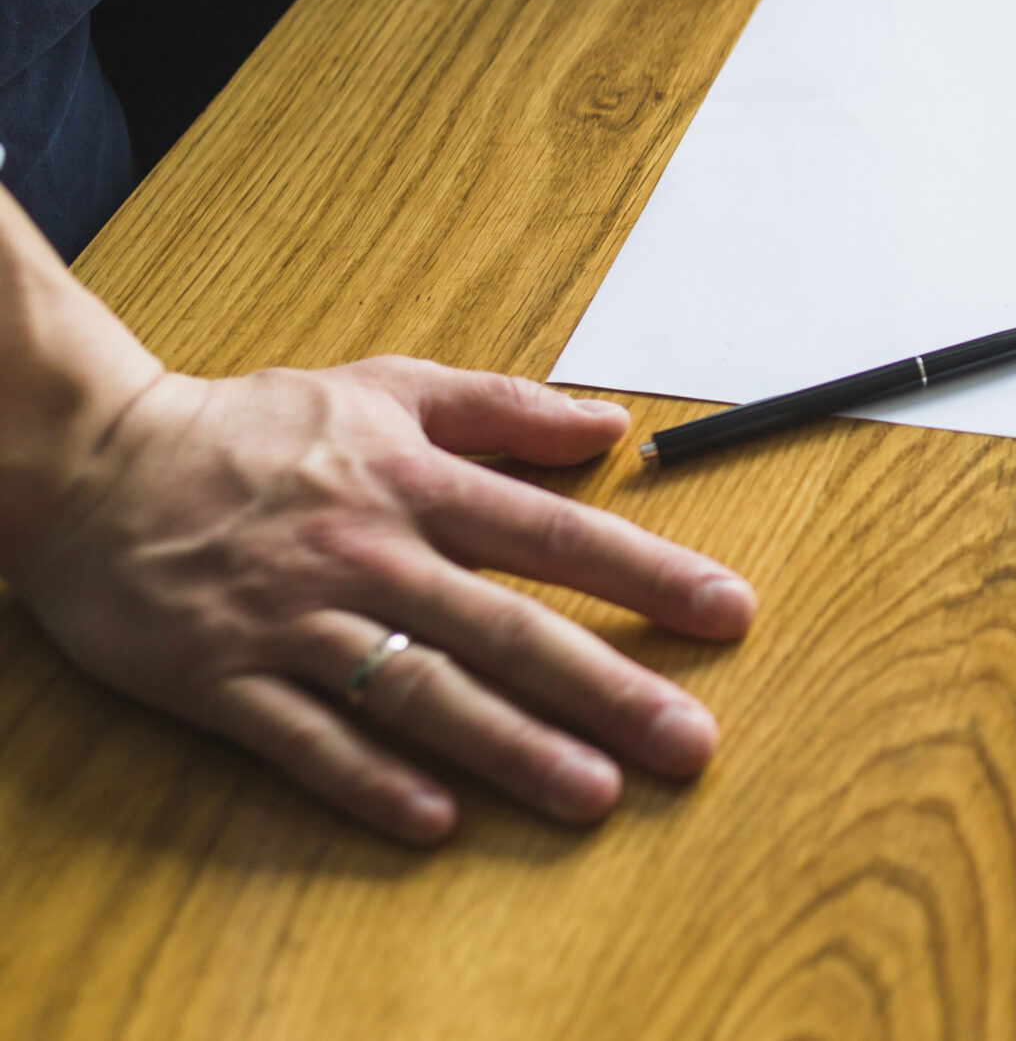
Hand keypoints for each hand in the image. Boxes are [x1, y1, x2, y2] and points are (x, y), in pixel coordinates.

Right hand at [3, 356, 753, 843]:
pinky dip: (371, 780)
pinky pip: (306, 740)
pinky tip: (437, 821)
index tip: (727, 614)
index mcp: (415, 482)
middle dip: (607, 687)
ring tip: (595, 793)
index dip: (648, 575)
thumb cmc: (257, 430)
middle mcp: (369, 554)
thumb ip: (505, 408)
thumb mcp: (388, 387)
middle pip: (508, 628)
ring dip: (512, 746)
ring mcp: (296, 621)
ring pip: (421, 692)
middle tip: (690, 741)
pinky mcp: (222, 678)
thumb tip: (610, 423)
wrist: (94, 464)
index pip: (557, 533)